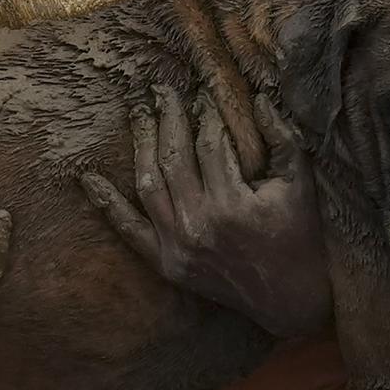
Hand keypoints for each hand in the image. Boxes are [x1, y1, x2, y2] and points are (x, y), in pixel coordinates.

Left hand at [80, 94, 331, 337]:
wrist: (290, 300)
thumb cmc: (300, 236)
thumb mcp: (300, 185)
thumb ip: (282, 138)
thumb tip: (259, 98)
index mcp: (233, 205)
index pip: (210, 143)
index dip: (207, 113)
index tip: (205, 93)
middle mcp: (198, 226)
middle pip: (173, 156)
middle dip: (168, 117)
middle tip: (163, 89)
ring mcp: (177, 247)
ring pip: (149, 184)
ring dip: (140, 144)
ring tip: (139, 113)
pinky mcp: (167, 264)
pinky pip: (129, 231)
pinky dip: (107, 205)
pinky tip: (89, 178)